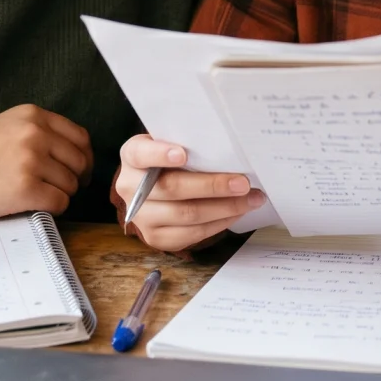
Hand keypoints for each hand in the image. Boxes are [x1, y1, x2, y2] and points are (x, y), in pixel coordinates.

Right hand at [0, 104, 93, 221]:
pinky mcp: (25, 188)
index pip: (80, 137)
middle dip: (74, 179)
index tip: (77, 173)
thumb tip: (78, 156)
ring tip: (33, 196)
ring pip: (71, 185)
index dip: (82, 159)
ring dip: (59, 195)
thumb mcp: (7, 128)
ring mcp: (31, 160)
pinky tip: (30, 206)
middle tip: (56, 190)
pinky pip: (59, 203)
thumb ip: (40, 133)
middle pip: (80, 162)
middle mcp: (35, 133)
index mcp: (32, 115)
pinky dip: (51, 209)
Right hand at [116, 134, 266, 252]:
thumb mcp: (170, 143)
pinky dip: (219, 223)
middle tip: (243, 183)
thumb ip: (188, 143)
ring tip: (250, 199)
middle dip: (212, 186)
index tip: (183, 155)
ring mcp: (141, 216)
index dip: (160, 154)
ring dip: (224, 207)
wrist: (153, 187)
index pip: (141, 154)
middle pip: (172, 188)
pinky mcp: (156, 237)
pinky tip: (237, 212)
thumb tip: (229, 147)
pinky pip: (192, 234)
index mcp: (132, 156)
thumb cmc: (170, 160)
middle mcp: (130, 187)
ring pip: (186, 214)